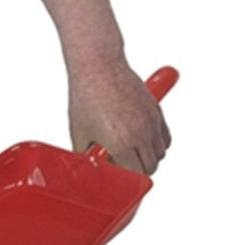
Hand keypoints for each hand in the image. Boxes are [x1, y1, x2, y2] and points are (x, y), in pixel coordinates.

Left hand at [67, 57, 171, 173]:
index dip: (126, 179)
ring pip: (160, 152)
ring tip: (127, 146)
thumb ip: (87, 154)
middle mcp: (141, 134)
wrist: (98, 65)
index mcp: (121, 143)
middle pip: (150, 167)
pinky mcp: (157, 111)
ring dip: (147, 155)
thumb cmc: (86, 95)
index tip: (118, 179)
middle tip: (119, 162)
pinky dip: (156, 142)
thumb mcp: (79, 130)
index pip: (135, 176)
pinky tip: (139, 137)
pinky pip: (165, 137)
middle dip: (136, 169)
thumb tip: (89, 168)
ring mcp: (151, 122)